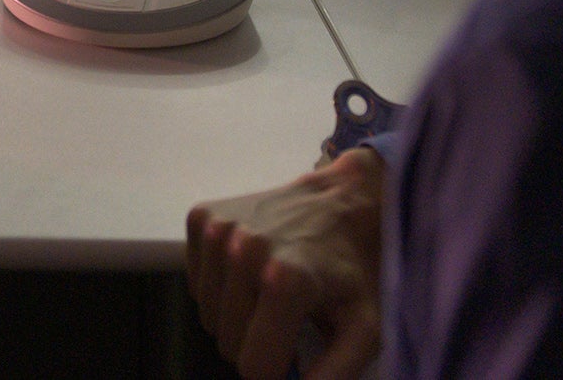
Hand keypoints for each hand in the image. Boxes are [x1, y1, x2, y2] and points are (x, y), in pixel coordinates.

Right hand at [186, 148, 385, 379]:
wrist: (343, 200)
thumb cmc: (355, 267)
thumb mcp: (365, 327)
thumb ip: (335, 373)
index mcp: (285, 279)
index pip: (254, 367)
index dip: (276, 370)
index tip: (295, 353)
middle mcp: (243, 250)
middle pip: (227, 343)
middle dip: (255, 343)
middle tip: (286, 318)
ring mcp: (218, 230)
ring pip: (209, 317)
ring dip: (237, 316)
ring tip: (269, 291)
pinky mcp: (201, 218)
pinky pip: (197, 284)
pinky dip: (220, 288)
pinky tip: (250, 270)